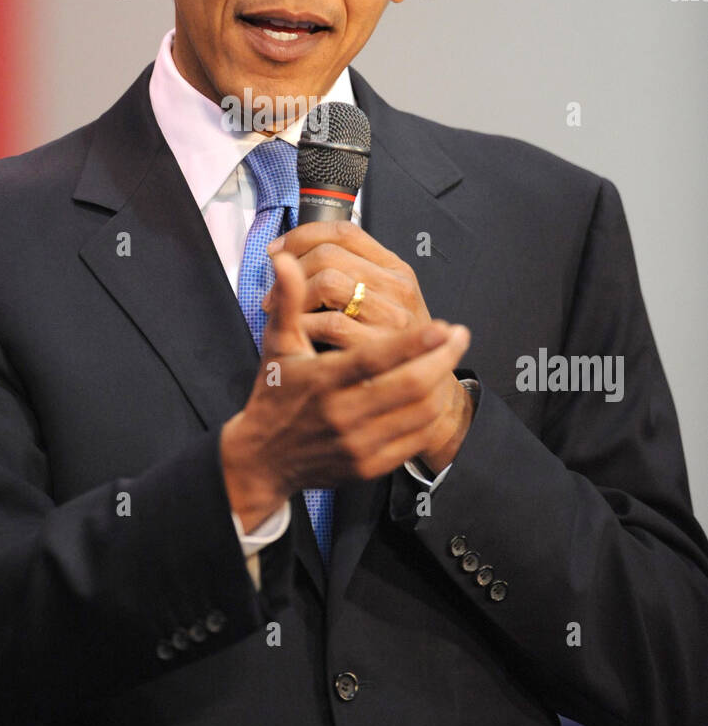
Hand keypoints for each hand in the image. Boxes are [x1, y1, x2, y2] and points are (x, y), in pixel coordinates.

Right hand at [220, 250, 472, 532]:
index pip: (373, 359)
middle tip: (461, 335)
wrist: (264, 459)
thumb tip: (283, 259)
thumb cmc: (275, 392)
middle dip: (442, 359)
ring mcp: (358, 444)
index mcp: (321, 381)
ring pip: (418, 413)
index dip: (412, 343)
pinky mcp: (369, 466)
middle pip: (408, 386)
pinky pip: (415, 439)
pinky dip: (433, 414)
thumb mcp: (277, 345)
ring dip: (442, 382)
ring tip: (451, 357)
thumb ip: (289, 300)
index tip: (443, 325)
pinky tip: (438, 392)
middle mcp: (341, 414)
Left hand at [263, 219, 431, 348]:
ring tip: (286, 315)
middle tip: (275, 295)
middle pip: (329, 254)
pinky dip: (306, 325)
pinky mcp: (380, 345)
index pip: (343, 232)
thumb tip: (290, 256)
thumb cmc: (392, 344)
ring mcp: (392, 315)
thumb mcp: (383, 301)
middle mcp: (397, 286)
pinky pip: (329, 323)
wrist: (425, 388)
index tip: (278, 251)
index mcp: (395, 268)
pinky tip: (301, 335)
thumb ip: (350, 275)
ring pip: (327, 282)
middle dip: (292, 271)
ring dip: (295, 298)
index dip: (303, 236)